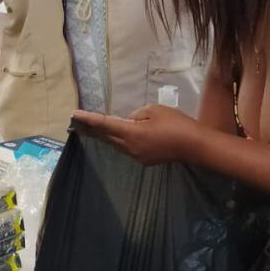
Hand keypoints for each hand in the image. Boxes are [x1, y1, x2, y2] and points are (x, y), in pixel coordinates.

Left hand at [71, 105, 203, 165]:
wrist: (194, 146)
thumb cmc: (176, 124)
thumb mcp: (154, 110)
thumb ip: (136, 115)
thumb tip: (129, 121)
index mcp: (131, 133)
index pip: (104, 124)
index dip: (88, 119)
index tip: (74, 115)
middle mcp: (130, 148)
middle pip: (106, 137)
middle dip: (91, 130)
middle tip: (76, 124)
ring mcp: (137, 156)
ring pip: (116, 144)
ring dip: (105, 136)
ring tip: (91, 130)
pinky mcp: (145, 160)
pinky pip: (127, 148)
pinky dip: (119, 141)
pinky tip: (118, 136)